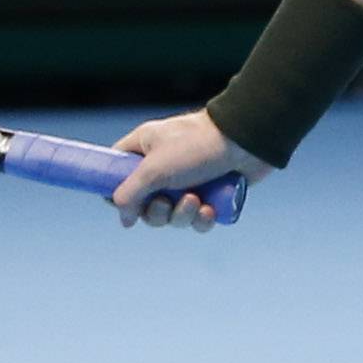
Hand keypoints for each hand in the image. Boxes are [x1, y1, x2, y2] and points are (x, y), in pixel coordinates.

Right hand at [110, 109, 274, 230]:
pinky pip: (197, 219)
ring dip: (182, 215)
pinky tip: (210, 210)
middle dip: (157, 212)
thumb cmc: (196, 146)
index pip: (117, 171)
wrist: (246, 142)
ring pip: (173, 215)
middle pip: (146, 204)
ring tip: (196, 201)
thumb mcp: (154, 168)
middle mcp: (164, 165)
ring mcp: (188, 180)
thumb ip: (129, 193)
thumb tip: (123, 218)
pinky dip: (201, 219)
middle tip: (167, 203)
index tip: (123, 205)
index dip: (116, 191)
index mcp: (146, 148)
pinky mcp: (211, 194)